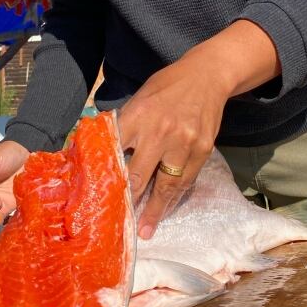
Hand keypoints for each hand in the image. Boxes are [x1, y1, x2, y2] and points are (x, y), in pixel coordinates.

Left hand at [118, 20, 279, 239]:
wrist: (207, 76)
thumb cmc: (167, 86)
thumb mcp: (140, 97)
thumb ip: (126, 123)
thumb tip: (107, 150)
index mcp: (137, 116)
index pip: (116, 153)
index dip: (108, 176)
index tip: (99, 196)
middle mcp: (159, 132)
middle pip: (137, 175)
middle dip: (128, 201)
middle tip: (120, 222)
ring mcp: (183, 144)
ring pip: (165, 185)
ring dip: (155, 210)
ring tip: (145, 230)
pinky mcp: (202, 151)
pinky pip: (186, 180)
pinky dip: (175, 196)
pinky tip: (167, 208)